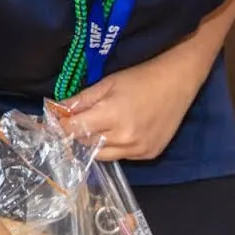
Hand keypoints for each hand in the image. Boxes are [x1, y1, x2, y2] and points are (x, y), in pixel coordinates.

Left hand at [61, 56, 201, 161]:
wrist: (178, 81)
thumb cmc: (141, 77)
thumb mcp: (107, 84)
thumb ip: (80, 100)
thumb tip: (56, 111)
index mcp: (112, 116)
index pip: (75, 129)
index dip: (63, 126)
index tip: (56, 121)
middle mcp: (125, 138)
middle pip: (87, 145)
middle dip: (79, 134)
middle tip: (79, 122)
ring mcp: (138, 149)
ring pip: (103, 156)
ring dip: (96, 144)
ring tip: (100, 128)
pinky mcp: (149, 154)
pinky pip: (122, 157)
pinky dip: (116, 147)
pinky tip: (122, 132)